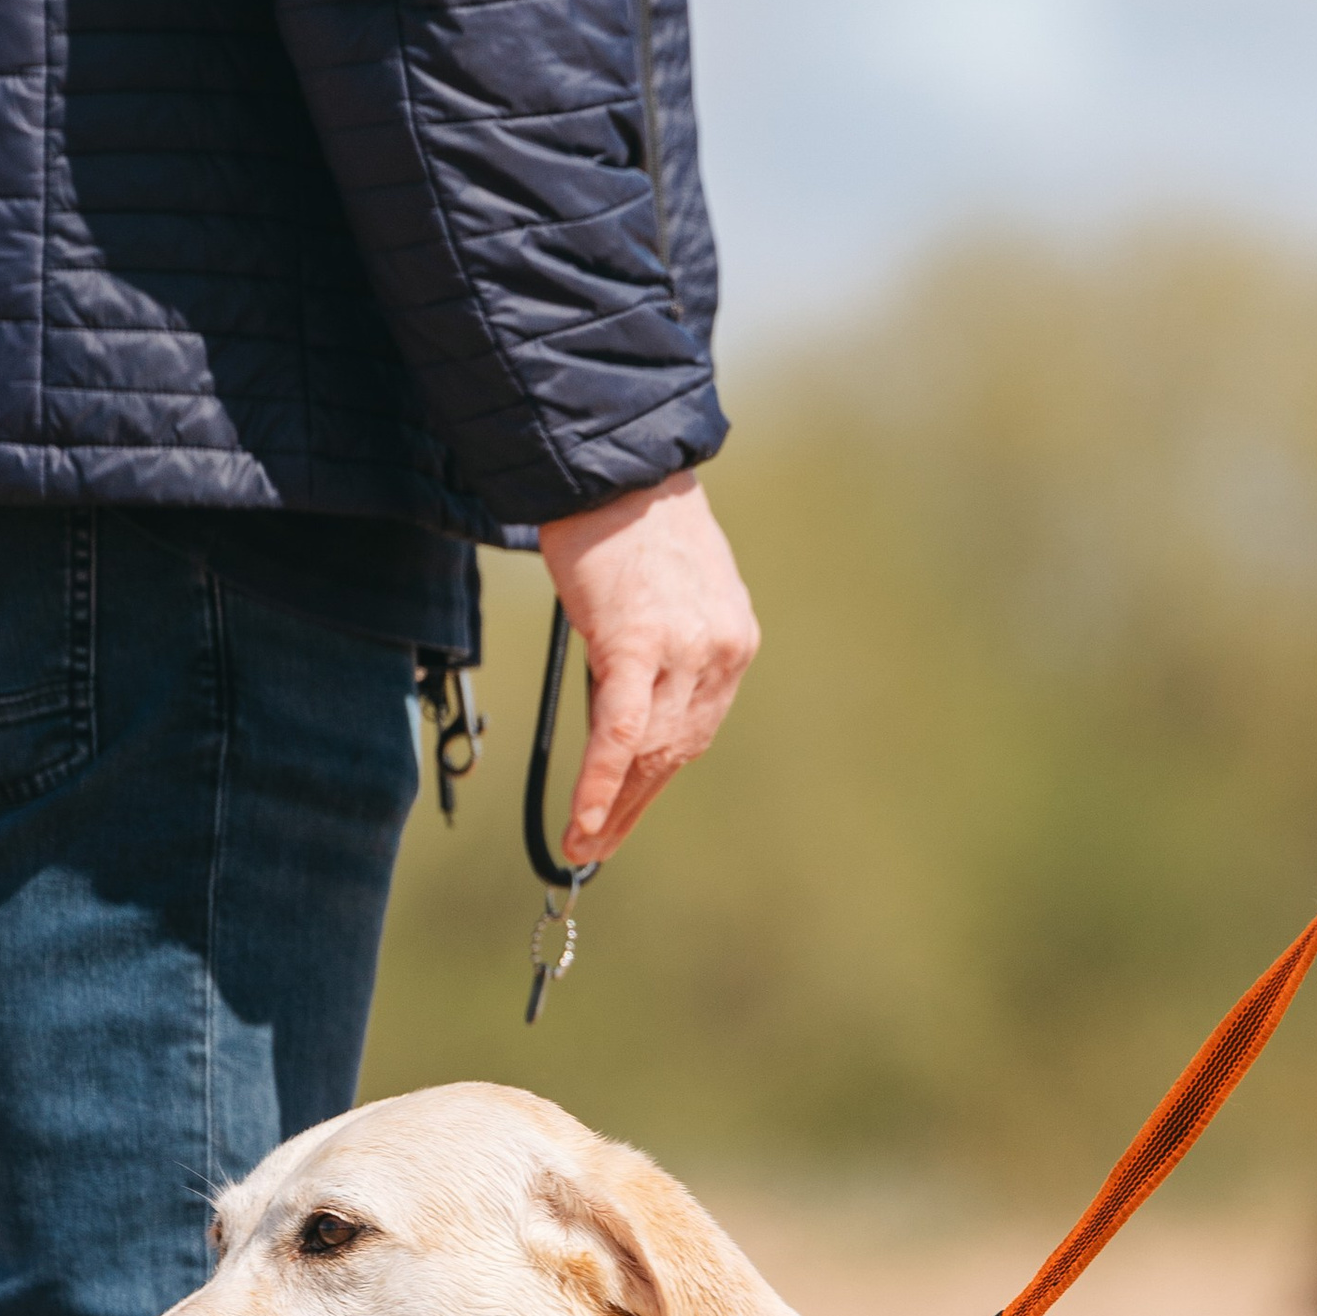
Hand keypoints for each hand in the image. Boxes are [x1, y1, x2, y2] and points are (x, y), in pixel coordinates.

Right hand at [537, 470, 758, 862]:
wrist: (613, 466)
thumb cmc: (629, 524)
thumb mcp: (670, 594)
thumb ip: (667, 649)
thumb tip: (632, 707)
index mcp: (734, 642)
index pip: (695, 731)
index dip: (655, 783)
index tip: (625, 818)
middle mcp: (722, 651)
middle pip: (675, 751)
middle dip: (633, 807)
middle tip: (597, 848)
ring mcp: (686, 649)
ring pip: (650, 750)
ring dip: (613, 806)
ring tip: (582, 844)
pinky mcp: (638, 642)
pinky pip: (621, 731)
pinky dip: (601, 781)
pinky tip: (584, 821)